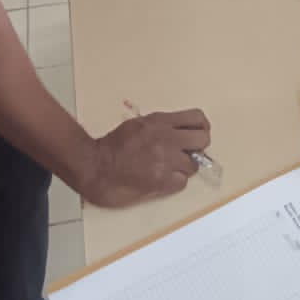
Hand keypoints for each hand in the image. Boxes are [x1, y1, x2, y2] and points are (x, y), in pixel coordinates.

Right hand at [81, 109, 210, 206]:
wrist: (96, 166)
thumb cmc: (112, 146)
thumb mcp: (138, 125)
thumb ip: (160, 126)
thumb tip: (178, 132)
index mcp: (160, 122)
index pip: (197, 118)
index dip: (201, 127)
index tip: (198, 133)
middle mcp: (167, 138)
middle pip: (203, 139)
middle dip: (198, 147)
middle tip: (189, 153)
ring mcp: (166, 160)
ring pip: (194, 164)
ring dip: (184, 168)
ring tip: (169, 168)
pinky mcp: (162, 181)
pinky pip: (182, 182)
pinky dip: (175, 182)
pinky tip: (163, 180)